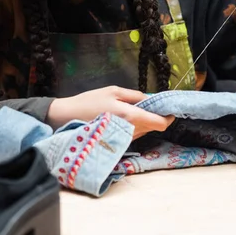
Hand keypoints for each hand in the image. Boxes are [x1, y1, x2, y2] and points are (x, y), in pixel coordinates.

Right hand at [46, 86, 174, 139]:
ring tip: (133, 109)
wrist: (67, 119)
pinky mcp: (118, 143)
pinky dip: (135, 126)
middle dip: (156, 116)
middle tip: (149, 103)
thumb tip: (152, 99)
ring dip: (145, 121)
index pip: (160, 123)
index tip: (168, 108)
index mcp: (131, 116)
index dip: (168, 117)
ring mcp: (124, 139)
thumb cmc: (89, 102)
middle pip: (154, 127)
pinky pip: (134, 134)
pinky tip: (124, 117)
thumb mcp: (113, 91)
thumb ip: (135, 95)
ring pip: (145, 131)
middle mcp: (131, 131)